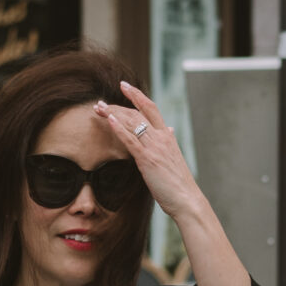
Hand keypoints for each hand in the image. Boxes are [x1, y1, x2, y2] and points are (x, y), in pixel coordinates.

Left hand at [94, 83, 204, 226]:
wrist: (187, 199)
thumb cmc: (179, 183)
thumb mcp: (174, 157)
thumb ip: (169, 142)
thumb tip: (170, 130)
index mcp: (167, 136)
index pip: (151, 108)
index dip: (137, 95)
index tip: (124, 86)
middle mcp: (161, 137)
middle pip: (136, 113)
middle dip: (117, 106)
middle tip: (100, 103)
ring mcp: (154, 147)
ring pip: (132, 123)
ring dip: (113, 113)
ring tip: (98, 109)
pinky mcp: (147, 159)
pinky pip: (131, 140)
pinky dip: (119, 128)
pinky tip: (109, 120)